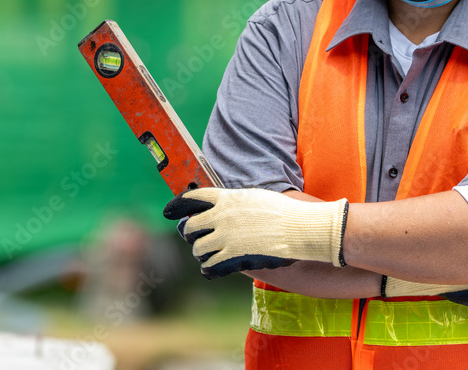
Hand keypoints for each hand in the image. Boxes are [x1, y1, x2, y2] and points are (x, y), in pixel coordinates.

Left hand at [163, 187, 348, 278]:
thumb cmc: (282, 211)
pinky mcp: (232, 257)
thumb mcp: (254, 198)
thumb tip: (220, 209)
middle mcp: (221, 217)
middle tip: (199, 238)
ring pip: (198, 248)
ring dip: (201, 252)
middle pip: (191, 227)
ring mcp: (225, 238)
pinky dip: (208, 268)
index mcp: (226, 199)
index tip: (169, 211)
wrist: (299, 227)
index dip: (178, 205)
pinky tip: (211, 268)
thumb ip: (233, 202)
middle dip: (192, 234)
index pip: (192, 199)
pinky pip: (209, 266)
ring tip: (209, 253)